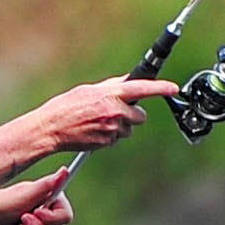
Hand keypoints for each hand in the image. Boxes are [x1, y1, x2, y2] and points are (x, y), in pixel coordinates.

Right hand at [25, 75, 176, 155]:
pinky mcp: (108, 142)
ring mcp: (112, 128)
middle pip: (140, 115)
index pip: (142, 89)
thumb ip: (110, 87)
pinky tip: (94, 130)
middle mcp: (114, 111)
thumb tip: (127, 82)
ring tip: (97, 121)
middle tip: (113, 111)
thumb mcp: (88, 90)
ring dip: (119, 125)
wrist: (51, 129)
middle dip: (132, 114)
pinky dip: (110, 135)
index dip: (160, 88)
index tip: (173, 88)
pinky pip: (117, 138)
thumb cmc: (66, 107)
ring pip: (129, 128)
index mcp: (110, 94)